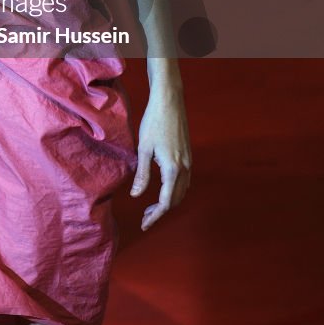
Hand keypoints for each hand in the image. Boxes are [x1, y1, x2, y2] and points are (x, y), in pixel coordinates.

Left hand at [130, 83, 191, 230]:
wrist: (169, 100)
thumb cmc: (154, 122)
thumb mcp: (143, 149)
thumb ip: (142, 175)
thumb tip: (136, 195)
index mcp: (173, 169)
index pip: (166, 202)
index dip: (155, 216)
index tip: (144, 224)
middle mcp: (185, 168)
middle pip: (176, 200)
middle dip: (161, 211)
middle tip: (145, 216)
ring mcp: (189, 161)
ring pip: (182, 191)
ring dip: (169, 201)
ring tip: (151, 204)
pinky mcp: (189, 154)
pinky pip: (184, 180)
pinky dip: (174, 189)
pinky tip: (162, 186)